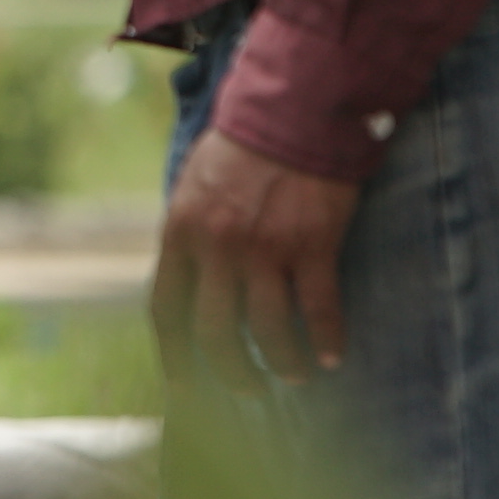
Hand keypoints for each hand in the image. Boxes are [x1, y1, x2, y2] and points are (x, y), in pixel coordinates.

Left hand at [151, 129, 361, 389]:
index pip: (166, 310)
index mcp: (180, 231)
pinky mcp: (311, 244)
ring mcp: (264, 247)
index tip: (184, 389)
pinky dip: (326, 340)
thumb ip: (190, 234)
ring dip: (282, 362)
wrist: (293, 108)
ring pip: (267, 331)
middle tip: (250, 390)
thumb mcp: (195, 186)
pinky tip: (332, 356)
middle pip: (215, 333)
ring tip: (294, 375)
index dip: (174, 357)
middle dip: (233, 372)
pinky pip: (317, 309)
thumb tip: (191, 283)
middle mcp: (216, 246)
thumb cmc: (243, 146)